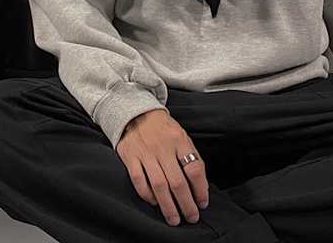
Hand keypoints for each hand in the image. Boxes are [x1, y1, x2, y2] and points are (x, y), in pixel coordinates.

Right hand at [116, 109, 208, 225]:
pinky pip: (138, 179)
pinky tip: (153, 202)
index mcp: (179, 140)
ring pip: (158, 184)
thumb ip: (193, 159)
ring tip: (174, 219)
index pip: (194, 169)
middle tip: (191, 217)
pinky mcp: (130, 156)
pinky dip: (146, 194)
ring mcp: (145, 152)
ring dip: (168, 205)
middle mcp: (162, 147)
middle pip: (177, 181)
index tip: (202, 204)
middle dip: (186, 204)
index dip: (200, 190)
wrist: (137, 113)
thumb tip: (201, 189)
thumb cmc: (164, 130)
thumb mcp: (183, 138)